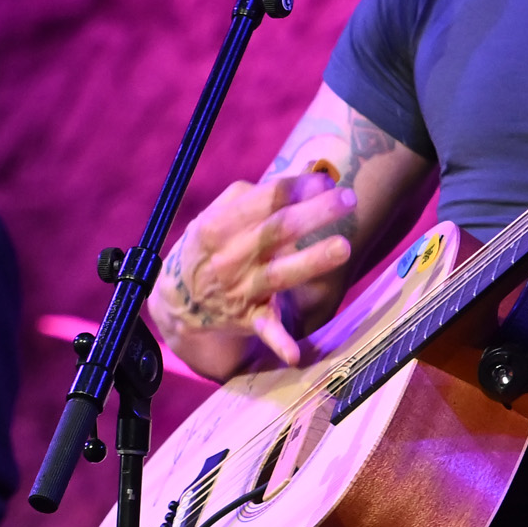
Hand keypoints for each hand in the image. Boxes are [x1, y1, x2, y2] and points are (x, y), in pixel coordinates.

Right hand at [156, 166, 355, 365]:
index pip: (264, 200)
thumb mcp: (217, 215)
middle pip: (276, 231)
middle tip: (348, 201)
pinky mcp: (248, 319)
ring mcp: (239, 290)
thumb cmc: (210, 248)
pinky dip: (279, 342)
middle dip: (314, 214)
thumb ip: (258, 194)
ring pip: (279, 273)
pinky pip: (266, 331)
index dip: (297, 187)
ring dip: (311, 261)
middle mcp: (229, 257)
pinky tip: (295, 354)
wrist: (179, 301)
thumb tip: (309, 172)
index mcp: (218, 225)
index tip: (327, 180)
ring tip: (343, 247)